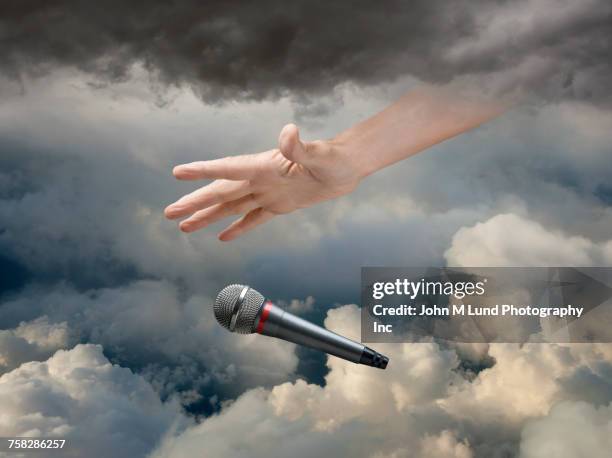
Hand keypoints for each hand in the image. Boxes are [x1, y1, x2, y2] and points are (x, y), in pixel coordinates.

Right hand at [165, 124, 360, 240]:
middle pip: (221, 192)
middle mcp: (261, 179)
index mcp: (265, 166)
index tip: (178, 173)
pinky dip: (238, 227)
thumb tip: (288, 132)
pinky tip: (222, 237)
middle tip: (169, 213)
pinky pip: (254, 218)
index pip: (228, 169)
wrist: (348, 167)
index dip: (203, 171)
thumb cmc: (336, 158)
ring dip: (208, 216)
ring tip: (184, 226)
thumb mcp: (319, 154)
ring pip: (231, 207)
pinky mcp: (279, 205)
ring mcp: (268, 192)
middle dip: (194, 202)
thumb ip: (299, 147)